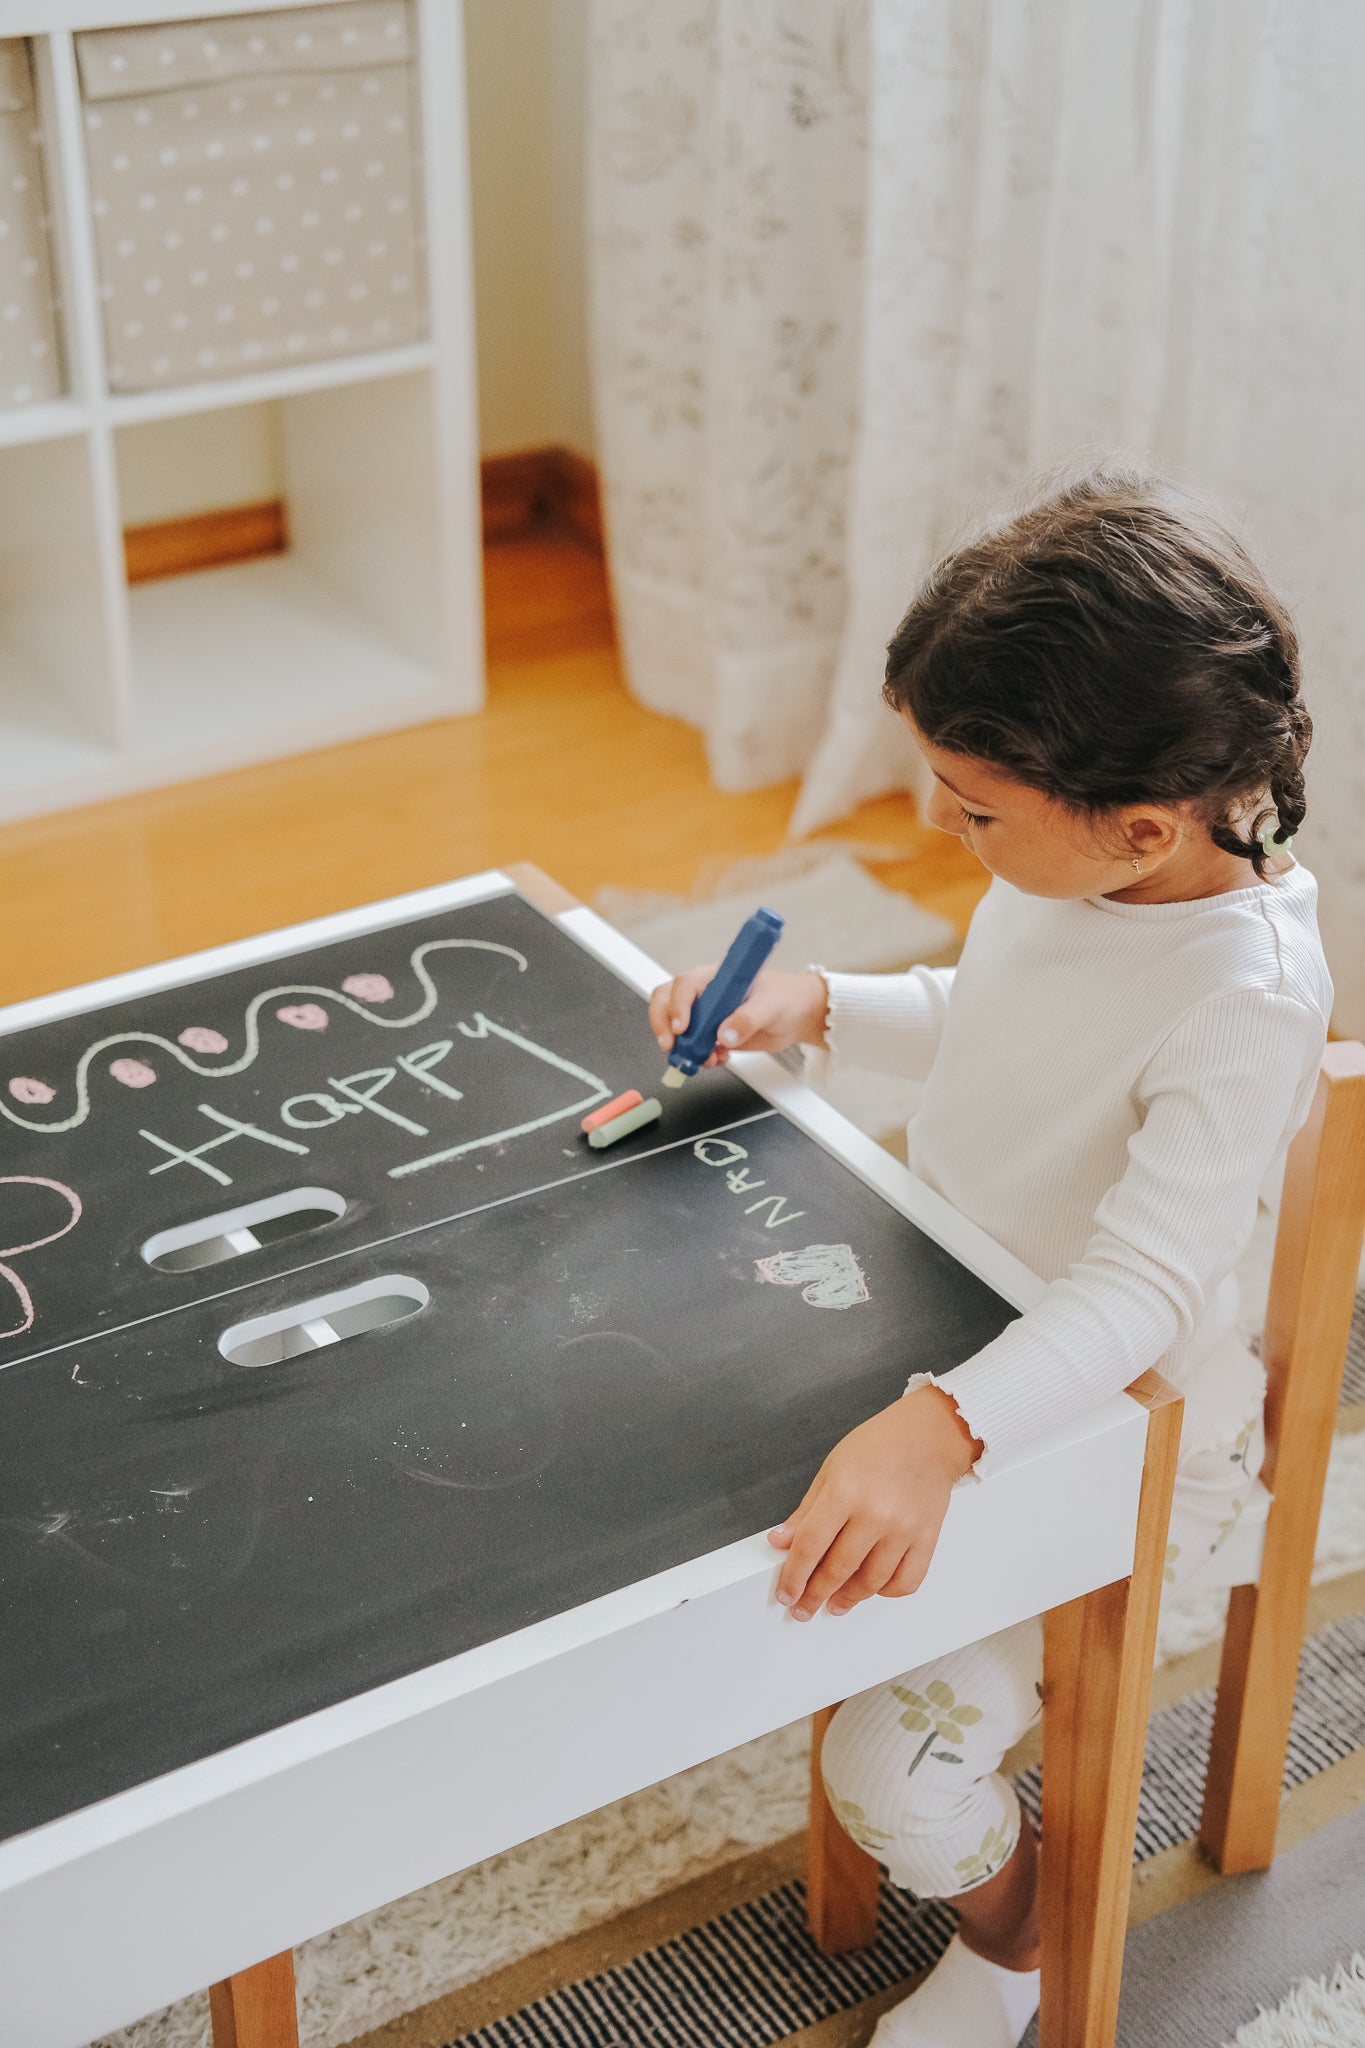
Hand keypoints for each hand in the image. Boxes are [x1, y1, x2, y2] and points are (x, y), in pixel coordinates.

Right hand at [648, 965, 828, 1066]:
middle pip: (667, 1001)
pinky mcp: (713, 1034)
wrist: (799, 1016)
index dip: (677, 1005)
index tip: (681, 1027)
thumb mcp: (771, 1005)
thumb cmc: (787, 997)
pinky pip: (694, 1047)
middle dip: (663, 1024)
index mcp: (717, 977)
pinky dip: (700, 1057)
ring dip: (684, 1047)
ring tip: (706, 1058)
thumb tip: (724, 1035)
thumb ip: (748, 1018)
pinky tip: (719, 1058)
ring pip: (676, 1028)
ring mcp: (707, 1015)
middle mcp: (707, 994)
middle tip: (671, 1046)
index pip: (685, 985)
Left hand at [768, 1386, 982, 1618]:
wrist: (929, 1436)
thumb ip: (807, 1511)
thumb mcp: (832, 1469)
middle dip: (815, 1595)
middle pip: (838, 1569)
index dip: (794, 1575)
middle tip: (803, 1609)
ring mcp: (904, 1530)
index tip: (787, 1593)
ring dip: (848, 1599)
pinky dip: (886, 1592)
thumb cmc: (878, 1447)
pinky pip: (906, 1582)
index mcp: (845, 1492)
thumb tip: (782, 1542)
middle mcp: (875, 1514)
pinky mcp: (927, 1539)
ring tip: (834, 1604)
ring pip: (870, 1582)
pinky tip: (872, 1589)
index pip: (810, 1546)